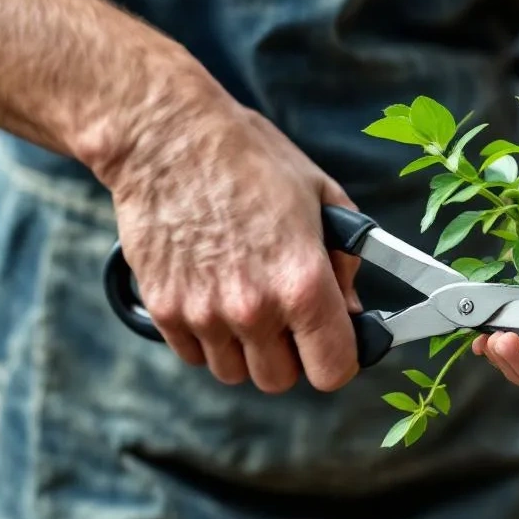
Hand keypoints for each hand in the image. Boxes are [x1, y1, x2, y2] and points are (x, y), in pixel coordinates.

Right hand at [109, 91, 361, 392]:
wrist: (166, 138)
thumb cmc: (248, 158)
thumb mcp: (322, 196)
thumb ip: (346, 261)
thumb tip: (353, 310)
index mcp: (302, 282)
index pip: (333, 370)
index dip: (339, 358)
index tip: (334, 343)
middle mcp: (254, 308)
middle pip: (282, 379)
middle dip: (291, 354)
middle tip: (287, 316)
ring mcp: (204, 313)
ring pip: (236, 373)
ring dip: (246, 349)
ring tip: (245, 299)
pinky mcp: (164, 310)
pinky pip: (195, 355)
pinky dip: (207, 338)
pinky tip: (212, 294)